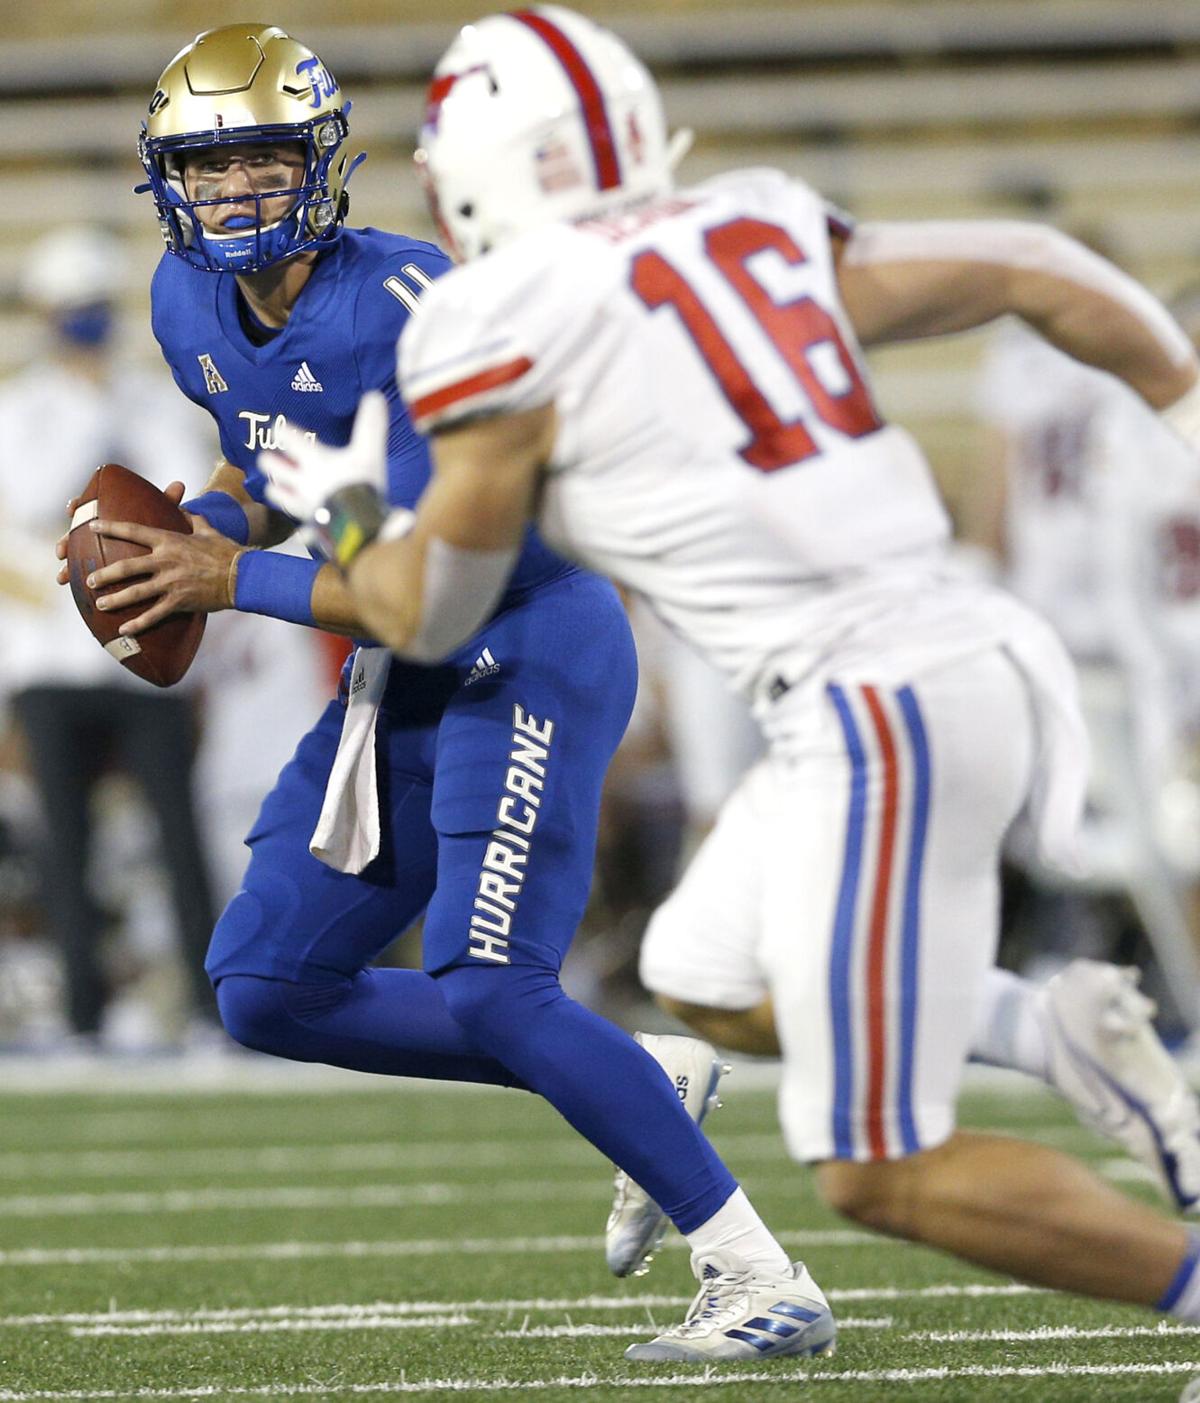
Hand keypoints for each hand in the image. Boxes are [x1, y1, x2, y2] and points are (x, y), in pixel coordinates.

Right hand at [56, 481, 188, 586]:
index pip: (89, 507)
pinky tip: (71, 589)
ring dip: (66, 567)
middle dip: (65, 542)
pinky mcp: (100, 566)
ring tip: (62, 577)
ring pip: (76, 557)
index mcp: (108, 514)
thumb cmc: (160, 526)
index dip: (78, 506)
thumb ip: (167, 501)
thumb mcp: (162, 514)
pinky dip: (77, 580)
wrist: (164, 548)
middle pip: (75, 535)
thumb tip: (178, 485)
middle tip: (61, 551)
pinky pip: (86, 574)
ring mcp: (96, 549)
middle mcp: (96, 531)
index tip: (72, 508)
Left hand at [82, 509, 243, 636]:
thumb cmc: (227, 551)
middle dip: (105, 574)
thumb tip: (182, 508)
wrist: (243, 576)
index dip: (112, 528)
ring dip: (116, 599)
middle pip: (127, 567)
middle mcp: (166, 561)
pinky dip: (138, 623)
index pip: (134, 532)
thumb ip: (191, 519)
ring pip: (136, 592)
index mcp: (170, 541)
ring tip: (101, 604)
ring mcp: (172, 583)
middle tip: (89, 580)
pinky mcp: (180, 601)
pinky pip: (155, 614)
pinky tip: (124, 629)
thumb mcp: (208, 530)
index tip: (93, 528)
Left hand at [259, 391, 388, 529]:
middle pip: (272, 467)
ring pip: (277, 495)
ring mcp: (303, 505)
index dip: (282, 431)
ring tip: (279, 487)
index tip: (277, 428)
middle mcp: (303, 481)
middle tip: (270, 458)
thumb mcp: (370, 452)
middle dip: (269, 461)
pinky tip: (303, 525)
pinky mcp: (310, 525)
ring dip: (277, 489)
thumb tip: (375, 395)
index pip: (289, 439)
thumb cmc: (361, 485)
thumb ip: (372, 425)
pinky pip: (300, 525)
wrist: (358, 527)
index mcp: (314, 460)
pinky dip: (300, 523)